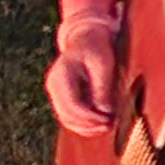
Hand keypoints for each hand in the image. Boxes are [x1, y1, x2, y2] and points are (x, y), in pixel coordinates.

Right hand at [45, 16, 116, 135]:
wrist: (85, 36)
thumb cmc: (96, 47)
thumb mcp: (103, 65)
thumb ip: (103, 89)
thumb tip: (105, 114)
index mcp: (62, 73)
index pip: (73, 105)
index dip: (90, 118)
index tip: (109, 120)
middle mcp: (54, 84)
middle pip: (67, 116)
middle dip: (89, 126)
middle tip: (111, 126)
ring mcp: (55, 91)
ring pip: (67, 119)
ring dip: (86, 128)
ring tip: (107, 126)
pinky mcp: (61, 96)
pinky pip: (69, 116)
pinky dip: (84, 123)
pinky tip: (100, 123)